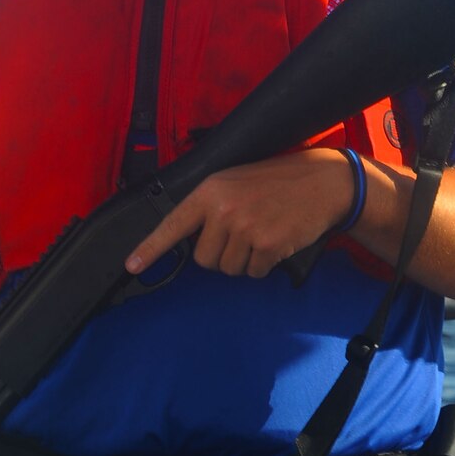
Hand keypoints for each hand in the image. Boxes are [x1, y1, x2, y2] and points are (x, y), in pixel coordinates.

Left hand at [125, 148, 358, 281]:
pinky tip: (276, 241)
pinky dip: (264, 265)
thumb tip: (190, 240)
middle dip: (221, 255)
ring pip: (228, 269)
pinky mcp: (267, 245)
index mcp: (210, 191)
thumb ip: (210, 207)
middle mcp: (223, 209)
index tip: (132, 266)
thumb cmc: (277, 182)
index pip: (173, 224)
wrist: (322, 182)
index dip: (150, 248)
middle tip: (244, 233)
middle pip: (204, 259)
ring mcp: (245, 227)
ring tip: (262, 233)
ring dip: (244, 261)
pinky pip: (253, 273)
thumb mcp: (235, 182)